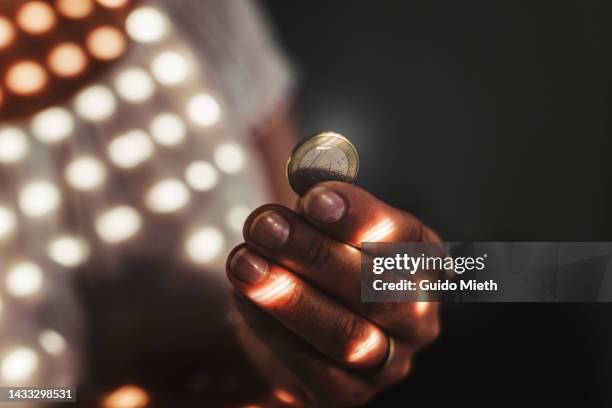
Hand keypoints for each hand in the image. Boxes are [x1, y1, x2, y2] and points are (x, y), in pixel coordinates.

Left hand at [226, 182, 440, 406]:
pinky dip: (273, 330)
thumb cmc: (322, 257)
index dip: (360, 218)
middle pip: (376, 290)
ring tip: (243, 263)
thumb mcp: (324, 222)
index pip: (404, 239)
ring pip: (347, 335)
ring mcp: (389, 361)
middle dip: (315, 255)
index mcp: (423, 261)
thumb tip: (305, 169)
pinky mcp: (348, 393)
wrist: (304, 322)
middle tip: (264, 224)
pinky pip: (313, 368)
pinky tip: (242, 298)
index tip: (313, 197)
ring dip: (291, 298)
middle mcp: (418, 314)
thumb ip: (319, 197)